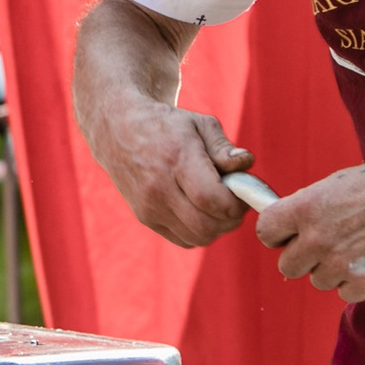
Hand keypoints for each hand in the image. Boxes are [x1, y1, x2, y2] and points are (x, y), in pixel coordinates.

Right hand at [98, 97, 251, 247]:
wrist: (119, 130)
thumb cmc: (167, 126)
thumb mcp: (200, 124)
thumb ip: (225, 147)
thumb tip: (246, 164)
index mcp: (176, 159)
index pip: (211, 199)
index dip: (235, 204)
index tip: (243, 195)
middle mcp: (158, 187)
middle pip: (205, 226)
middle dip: (230, 219)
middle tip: (236, 203)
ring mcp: (149, 206)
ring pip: (197, 237)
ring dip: (217, 228)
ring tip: (219, 206)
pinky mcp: (145, 217)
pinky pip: (183, 239)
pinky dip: (199, 232)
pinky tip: (201, 212)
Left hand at [254, 156, 364, 303]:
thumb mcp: (332, 186)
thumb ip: (307, 210)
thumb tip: (291, 227)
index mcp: (305, 209)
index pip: (266, 232)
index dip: (278, 233)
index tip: (288, 233)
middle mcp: (317, 239)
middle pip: (287, 266)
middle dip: (302, 257)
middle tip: (322, 244)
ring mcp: (340, 263)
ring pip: (318, 280)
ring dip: (330, 270)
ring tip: (353, 248)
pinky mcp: (364, 280)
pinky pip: (344, 293)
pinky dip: (354, 282)